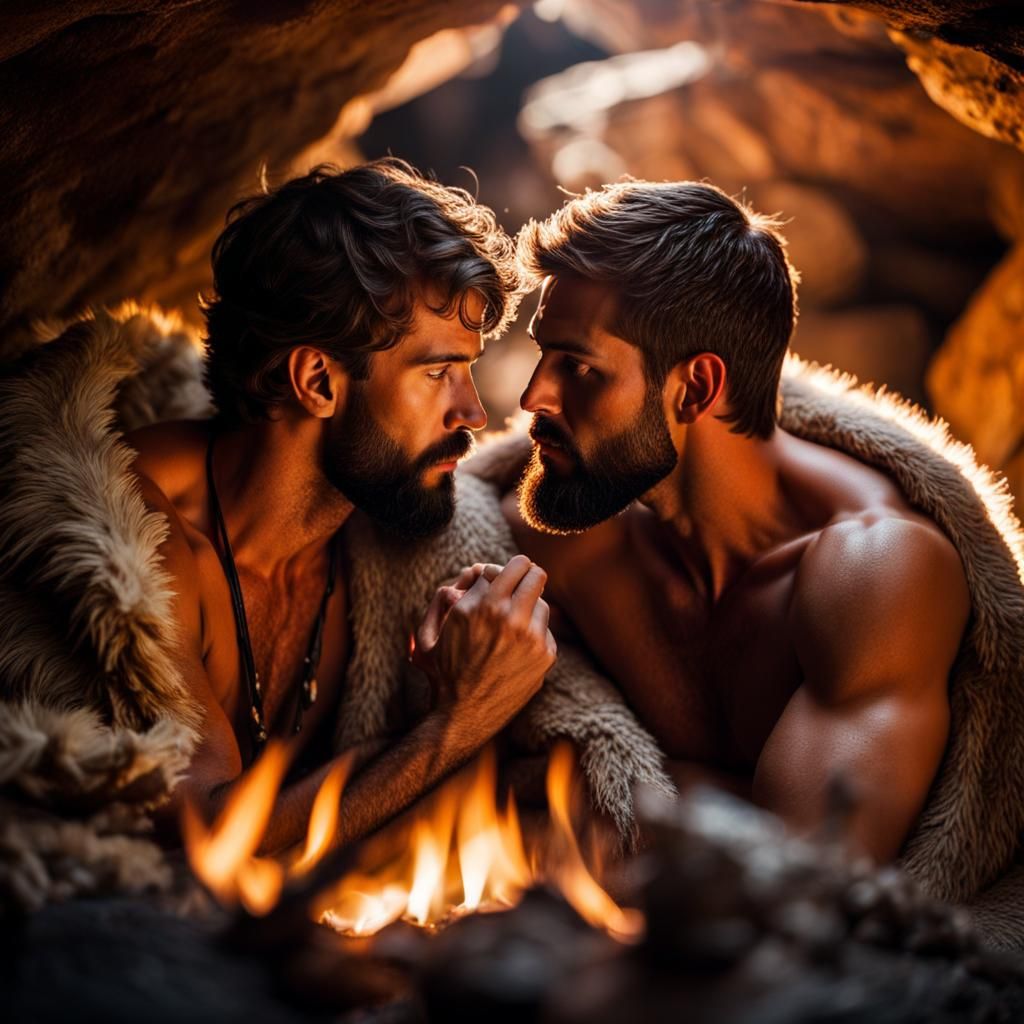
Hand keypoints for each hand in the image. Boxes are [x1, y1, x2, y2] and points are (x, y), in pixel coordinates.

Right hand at [412, 555, 556, 743]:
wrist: (463, 714)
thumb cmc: (445, 670)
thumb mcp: (434, 630)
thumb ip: (448, 596)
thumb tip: (478, 572)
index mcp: (483, 606)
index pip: (509, 566)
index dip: (502, 570)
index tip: (498, 577)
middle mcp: (511, 618)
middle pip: (535, 574)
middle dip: (526, 574)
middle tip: (519, 581)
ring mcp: (532, 638)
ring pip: (542, 602)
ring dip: (528, 606)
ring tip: (510, 621)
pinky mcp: (545, 656)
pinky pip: (545, 630)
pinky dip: (533, 632)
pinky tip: (516, 646)